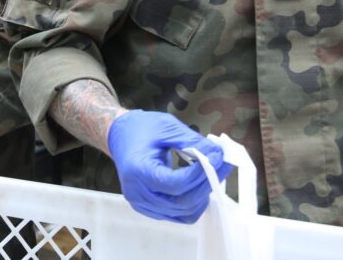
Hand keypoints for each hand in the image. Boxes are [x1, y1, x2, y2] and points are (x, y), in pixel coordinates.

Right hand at [107, 110, 231, 223]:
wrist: (120, 136)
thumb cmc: (142, 128)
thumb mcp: (168, 127)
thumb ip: (193, 142)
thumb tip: (219, 155)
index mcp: (137, 170)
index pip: (175, 183)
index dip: (200, 174)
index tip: (218, 159)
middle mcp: (137, 192)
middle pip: (182, 201)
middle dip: (207, 184)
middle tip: (222, 166)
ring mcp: (141, 203)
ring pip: (183, 212)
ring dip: (202, 196)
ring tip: (211, 175)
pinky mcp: (148, 208)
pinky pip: (177, 214)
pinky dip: (193, 203)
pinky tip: (198, 186)